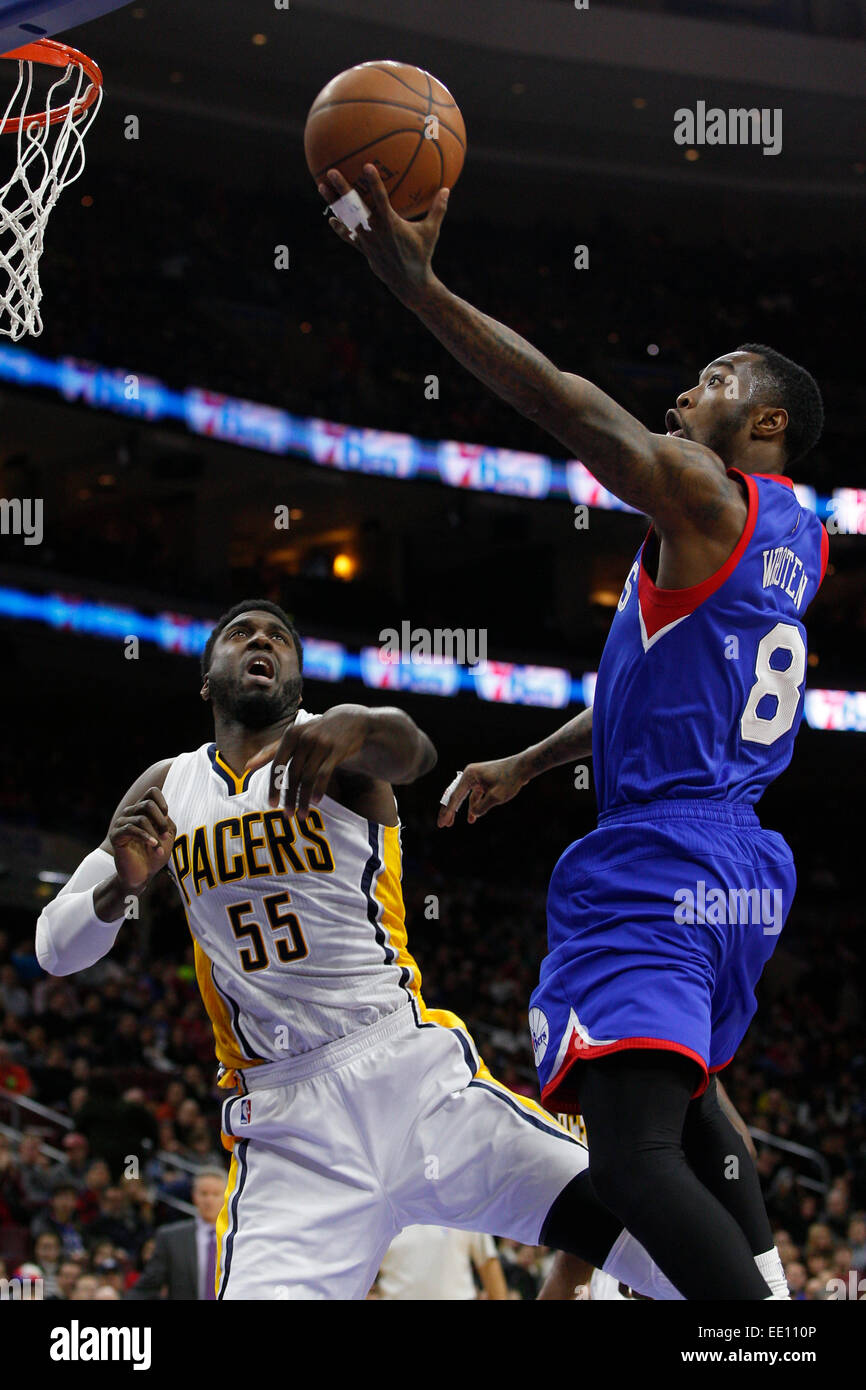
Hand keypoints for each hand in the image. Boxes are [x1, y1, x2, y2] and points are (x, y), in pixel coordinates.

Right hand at [108, 787, 175, 890]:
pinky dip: (146, 837)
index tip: (167, 819)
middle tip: (166, 836)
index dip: (163, 803)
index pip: (152, 792)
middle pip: (148, 804)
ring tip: (160, 849)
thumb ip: (167, 821)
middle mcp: (130, 813)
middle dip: (161, 821)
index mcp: (142, 810)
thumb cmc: (154, 856)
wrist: (141, 876)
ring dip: (155, 835)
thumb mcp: (167, 836)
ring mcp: (121, 823)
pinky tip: (153, 846)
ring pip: (141, 818)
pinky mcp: (116, 835)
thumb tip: (163, 812)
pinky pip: (131, 829)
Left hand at [252, 709, 371, 812]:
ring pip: (308, 778)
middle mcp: (304, 738)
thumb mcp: (294, 737)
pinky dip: (319, 790)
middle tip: (287, 815)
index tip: (271, 804)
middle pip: (292, 775)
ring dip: (304, 799)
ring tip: (302, 815)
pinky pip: (324, 774)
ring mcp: (321, 744)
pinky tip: (315, 802)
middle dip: (289, 798)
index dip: (273, 786)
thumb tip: (246, 766)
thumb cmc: (316, 731)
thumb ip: (271, 751)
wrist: (349, 719)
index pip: (277, 765)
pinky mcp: (336, 750)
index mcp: (290, 735)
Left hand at [319, 163, 449, 305]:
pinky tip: (331, 218)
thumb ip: (438, 209)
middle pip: (355, 206)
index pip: (380, 198)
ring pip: (346, 218)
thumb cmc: (422, 255)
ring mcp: (366, 240)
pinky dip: (340, 227)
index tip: (366, 166)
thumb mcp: (431, 232)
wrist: (410, 284)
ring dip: (333, 202)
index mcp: (391, 223)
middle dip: (342, 188)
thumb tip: (447, 189)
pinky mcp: (364, 249)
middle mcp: (375, 230)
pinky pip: (348, 236)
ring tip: (321, 186)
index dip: (373, 182)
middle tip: (331, 171)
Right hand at [437, 754, 530, 827]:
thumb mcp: (496, 797)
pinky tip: (472, 817)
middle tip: (442, 824)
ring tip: (450, 823)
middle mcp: (470, 774)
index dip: (448, 812)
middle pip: (455, 795)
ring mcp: (477, 777)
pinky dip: (472, 806)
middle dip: (448, 810)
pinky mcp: (483, 781)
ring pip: (463, 796)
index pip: (455, 797)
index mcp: (469, 775)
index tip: (442, 824)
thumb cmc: (510, 779)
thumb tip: (474, 814)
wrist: (523, 767)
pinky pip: (474, 795)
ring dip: (459, 809)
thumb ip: (482, 807)